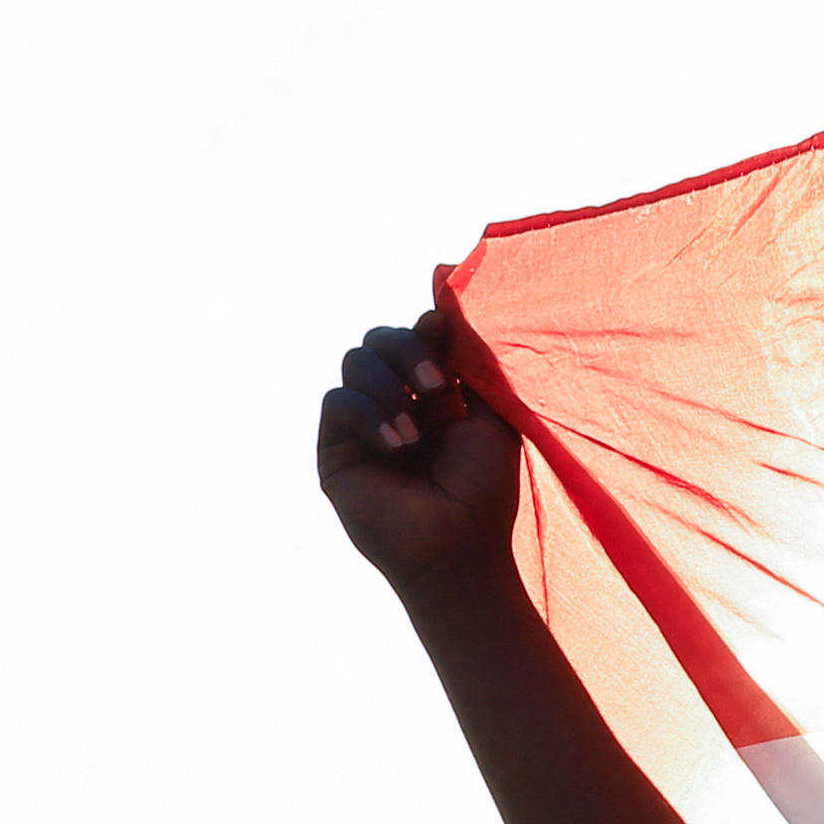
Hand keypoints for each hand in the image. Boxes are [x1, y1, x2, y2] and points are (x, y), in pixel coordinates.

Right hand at [317, 310, 528, 592]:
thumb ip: (467, 346)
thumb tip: (443, 277)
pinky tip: (399, 444)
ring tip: (419, 430)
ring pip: (356, 360)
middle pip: (382, 338)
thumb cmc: (486, 486)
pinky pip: (338, 402)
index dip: (428, 327)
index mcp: (432, 390)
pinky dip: (369, 412)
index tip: (444, 330)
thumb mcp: (488, 404)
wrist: (463, 546)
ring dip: (389, 382)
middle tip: (439, 385)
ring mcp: (363, 425)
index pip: (417, 333)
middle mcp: (394, 401)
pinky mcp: (335, 451)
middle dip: (409, 350)